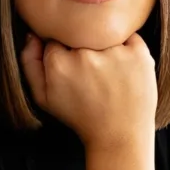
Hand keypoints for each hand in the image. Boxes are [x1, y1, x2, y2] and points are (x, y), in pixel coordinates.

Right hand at [21, 27, 156, 156]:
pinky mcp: (139, 54)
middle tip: (92, 73)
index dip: (65, 53)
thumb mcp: (44, 98)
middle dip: (84, 48)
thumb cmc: (81, 117)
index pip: (57, 38)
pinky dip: (128, 47)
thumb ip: (30, 63)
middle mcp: (85, 55)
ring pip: (103, 32)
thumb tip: (32, 35)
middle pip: (80, 33)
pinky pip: (129, 36)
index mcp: (58, 64)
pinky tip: (125, 69)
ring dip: (105, 46)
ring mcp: (114, 53)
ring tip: (110, 73)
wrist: (119, 137)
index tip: (74, 69)